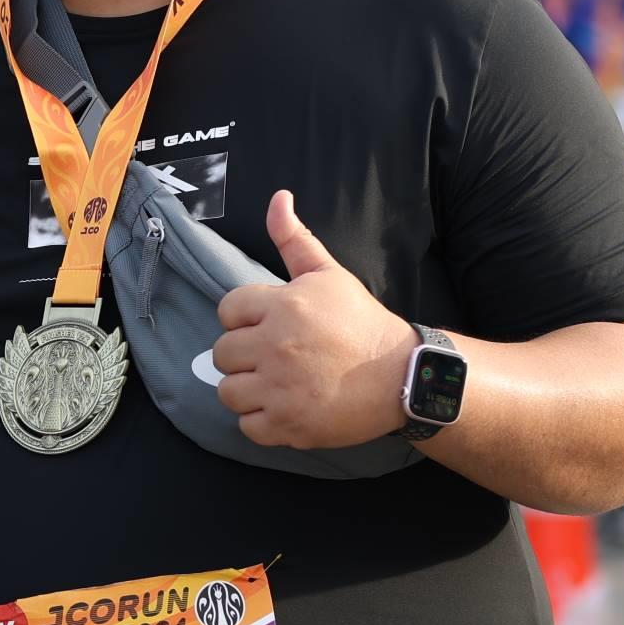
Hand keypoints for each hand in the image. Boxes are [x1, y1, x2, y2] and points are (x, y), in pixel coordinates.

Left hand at [211, 190, 419, 450]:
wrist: (402, 376)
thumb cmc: (362, 323)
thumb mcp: (329, 275)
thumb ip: (295, 239)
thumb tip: (277, 198)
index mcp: (283, 306)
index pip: (227, 310)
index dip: (245, 319)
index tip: (270, 328)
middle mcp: (275, 346)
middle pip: (221, 353)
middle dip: (244, 356)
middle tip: (275, 358)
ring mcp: (280, 389)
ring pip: (227, 392)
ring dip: (248, 391)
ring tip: (276, 385)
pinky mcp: (288, 424)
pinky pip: (247, 426)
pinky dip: (262, 422)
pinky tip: (284, 408)